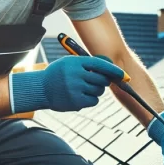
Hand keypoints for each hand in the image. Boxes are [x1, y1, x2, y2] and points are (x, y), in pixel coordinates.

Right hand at [10, 55, 124, 113]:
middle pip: (102, 80)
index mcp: (76, 63)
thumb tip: (111, 66)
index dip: (114, 70)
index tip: (123, 75)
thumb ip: (89, 63)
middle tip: (97, 81)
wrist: (40, 88)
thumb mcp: (70, 62)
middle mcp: (76, 75)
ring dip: (95, 90)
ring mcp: (75, 89)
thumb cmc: (58, 74)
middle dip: (103, 81)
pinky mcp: (75, 102)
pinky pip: (93, 101)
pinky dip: (91, 99)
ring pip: (99, 91)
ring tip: (83, 88)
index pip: (100, 65)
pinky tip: (80, 96)